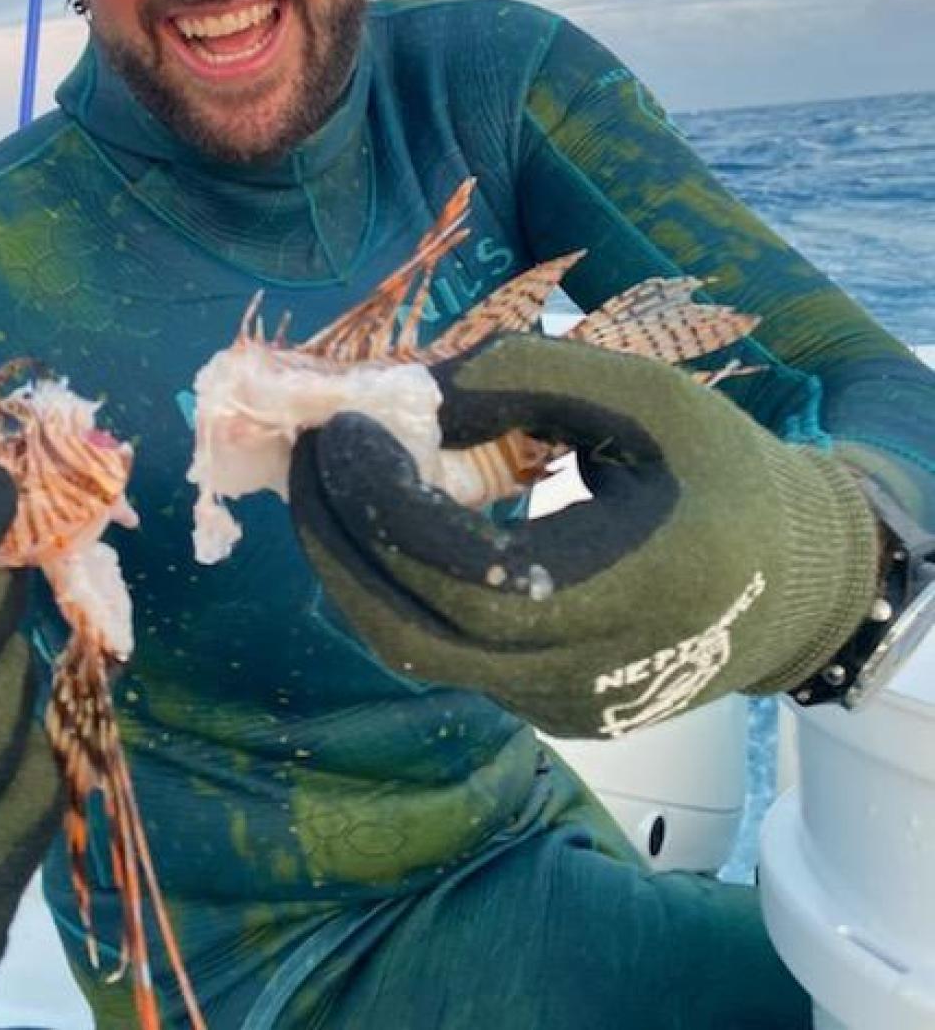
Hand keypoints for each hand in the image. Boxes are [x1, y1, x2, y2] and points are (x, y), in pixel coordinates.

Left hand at [290, 335, 881, 737]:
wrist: (794, 582)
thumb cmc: (723, 472)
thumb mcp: (646, 397)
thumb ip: (529, 381)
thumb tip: (408, 394)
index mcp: (632, 591)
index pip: (465, 574)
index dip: (384, 503)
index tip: (338, 427)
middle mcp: (587, 675)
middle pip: (414, 632)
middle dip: (335, 539)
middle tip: (301, 454)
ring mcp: (562, 709)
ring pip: (416, 651)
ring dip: (351, 564)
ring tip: (324, 480)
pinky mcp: (546, 713)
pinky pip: (444, 655)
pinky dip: (392, 588)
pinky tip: (378, 521)